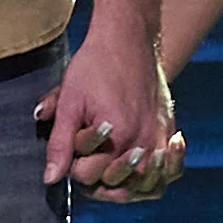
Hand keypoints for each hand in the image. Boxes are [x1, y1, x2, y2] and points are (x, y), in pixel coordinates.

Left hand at [43, 22, 181, 202]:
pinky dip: (159, 173)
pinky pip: (171, 169)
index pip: (89, 176)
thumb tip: (50, 178)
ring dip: (127, 184)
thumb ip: (60, 144)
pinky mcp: (168, 128)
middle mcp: (143, 141)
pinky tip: (143, 164)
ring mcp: (160, 136)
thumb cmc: (95, 66)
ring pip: (148, 185)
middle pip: (118, 186)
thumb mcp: (70, 102)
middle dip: (96, 176)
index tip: (71, 147)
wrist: (127, 37)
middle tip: (87, 156)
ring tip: (110, 168)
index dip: (73, 166)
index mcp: (118, 136)